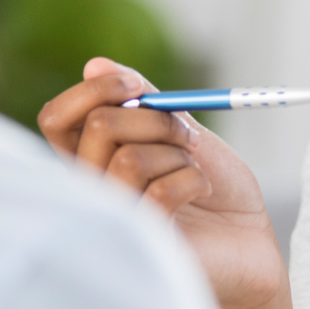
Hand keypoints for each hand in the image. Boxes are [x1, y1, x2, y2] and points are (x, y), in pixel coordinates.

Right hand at [37, 57, 286, 308]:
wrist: (253, 242)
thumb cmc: (216, 190)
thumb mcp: (182, 133)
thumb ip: (142, 100)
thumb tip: (94, 64)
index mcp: (92, 160)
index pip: (56, 119)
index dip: (91, 92)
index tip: (134, 85)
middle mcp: (92, 191)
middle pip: (97, 126)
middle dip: (155, 116)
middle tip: (188, 134)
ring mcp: (112, 220)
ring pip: (128, 158)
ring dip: (177, 153)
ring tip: (195, 170)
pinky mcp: (140, 244)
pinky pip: (158, 192)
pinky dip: (193, 180)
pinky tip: (201, 194)